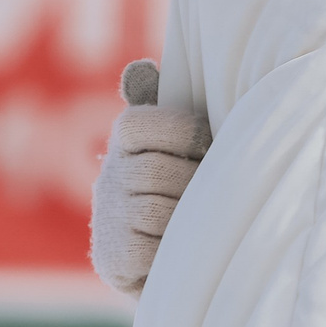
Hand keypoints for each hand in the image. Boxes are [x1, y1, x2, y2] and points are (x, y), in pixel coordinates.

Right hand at [90, 58, 209, 294]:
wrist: (164, 249)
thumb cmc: (189, 177)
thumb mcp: (182, 135)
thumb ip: (170, 100)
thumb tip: (140, 68)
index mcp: (126, 138)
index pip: (141, 125)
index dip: (184, 133)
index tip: (210, 146)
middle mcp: (110, 176)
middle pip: (156, 173)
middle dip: (193, 183)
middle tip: (216, 188)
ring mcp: (109, 218)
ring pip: (158, 212)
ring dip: (189, 217)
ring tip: (206, 216)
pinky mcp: (114, 257)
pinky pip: (154, 250)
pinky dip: (177, 249)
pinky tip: (186, 244)